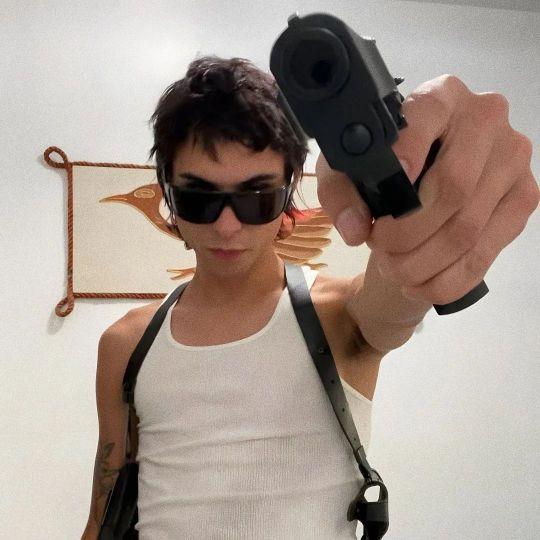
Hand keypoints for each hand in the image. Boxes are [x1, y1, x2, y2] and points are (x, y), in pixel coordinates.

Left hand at [316, 74, 538, 304]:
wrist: (426, 174)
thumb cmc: (384, 164)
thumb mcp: (349, 168)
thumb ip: (341, 190)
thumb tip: (355, 227)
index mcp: (441, 96)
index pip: (428, 118)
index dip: (405, 159)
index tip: (381, 202)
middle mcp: (486, 117)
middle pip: (452, 189)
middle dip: (407, 234)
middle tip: (381, 249)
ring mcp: (512, 159)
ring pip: (467, 229)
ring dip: (423, 263)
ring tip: (395, 270)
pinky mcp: (524, 197)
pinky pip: (486, 253)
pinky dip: (448, 280)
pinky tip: (421, 285)